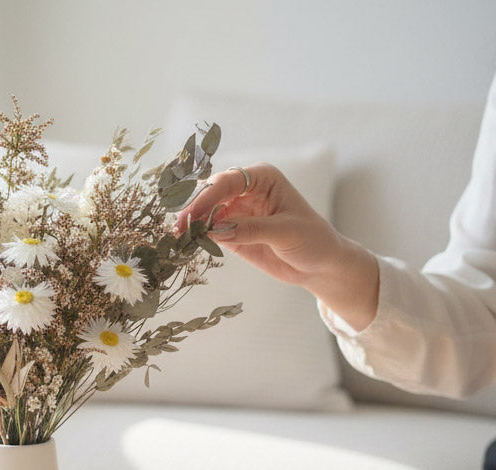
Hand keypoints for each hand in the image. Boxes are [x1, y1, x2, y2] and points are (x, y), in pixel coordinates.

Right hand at [176, 164, 380, 330]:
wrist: (319, 264)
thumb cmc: (312, 240)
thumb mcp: (286, 233)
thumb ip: (252, 229)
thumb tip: (217, 230)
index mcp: (262, 178)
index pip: (228, 182)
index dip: (207, 196)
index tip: (192, 215)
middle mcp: (246, 190)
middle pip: (211, 194)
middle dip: (193, 209)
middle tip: (177, 228)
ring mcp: (237, 212)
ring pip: (206, 213)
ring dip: (191, 225)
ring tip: (176, 238)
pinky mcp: (231, 232)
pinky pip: (209, 232)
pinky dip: (197, 237)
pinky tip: (185, 244)